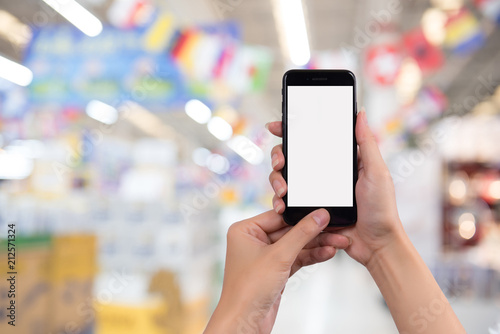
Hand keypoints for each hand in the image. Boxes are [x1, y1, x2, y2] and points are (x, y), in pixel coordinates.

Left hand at [204, 210, 349, 333]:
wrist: (245, 321)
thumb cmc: (248, 289)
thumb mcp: (279, 256)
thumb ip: (302, 233)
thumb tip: (319, 215)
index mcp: (245, 230)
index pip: (280, 216)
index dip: (303, 214)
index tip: (324, 212)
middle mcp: (254, 240)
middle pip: (290, 231)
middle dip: (314, 233)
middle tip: (336, 230)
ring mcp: (265, 256)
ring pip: (296, 245)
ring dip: (317, 245)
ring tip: (339, 243)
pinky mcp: (275, 270)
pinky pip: (296, 258)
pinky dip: (311, 256)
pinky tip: (327, 253)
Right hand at [267, 110, 405, 266]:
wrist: (375, 244)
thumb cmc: (381, 208)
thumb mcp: (376, 171)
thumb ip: (366, 143)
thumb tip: (359, 113)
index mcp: (339, 161)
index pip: (312, 140)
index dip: (292, 131)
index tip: (278, 127)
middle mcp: (323, 174)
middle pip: (292, 157)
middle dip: (279, 156)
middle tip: (280, 162)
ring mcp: (314, 192)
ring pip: (285, 178)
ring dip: (276, 180)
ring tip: (281, 189)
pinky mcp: (309, 210)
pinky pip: (288, 201)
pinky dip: (280, 201)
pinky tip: (280, 206)